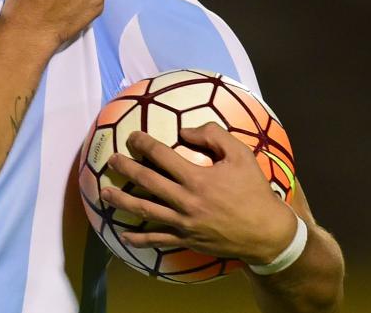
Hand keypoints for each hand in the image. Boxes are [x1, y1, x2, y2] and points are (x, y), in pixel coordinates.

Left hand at [99, 122, 297, 265]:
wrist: (266, 232)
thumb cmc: (253, 190)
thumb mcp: (241, 155)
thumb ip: (213, 136)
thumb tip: (184, 130)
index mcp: (197, 178)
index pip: (162, 156)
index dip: (144, 144)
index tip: (132, 137)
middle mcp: (185, 201)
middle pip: (147, 182)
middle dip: (126, 169)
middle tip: (112, 160)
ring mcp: (183, 224)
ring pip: (145, 211)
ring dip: (122, 201)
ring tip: (105, 192)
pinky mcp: (186, 240)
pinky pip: (157, 240)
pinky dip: (138, 239)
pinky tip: (123, 236)